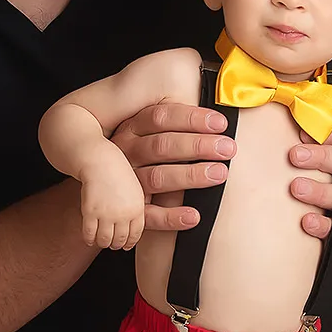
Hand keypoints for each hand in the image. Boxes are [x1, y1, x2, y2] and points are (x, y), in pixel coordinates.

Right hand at [80, 157, 146, 249]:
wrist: (100, 161)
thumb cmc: (116, 173)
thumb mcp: (135, 190)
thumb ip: (137, 208)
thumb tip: (135, 227)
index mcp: (137, 208)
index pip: (135, 235)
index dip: (128, 243)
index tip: (124, 246)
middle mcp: (123, 214)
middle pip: (119, 239)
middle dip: (115, 245)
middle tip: (111, 244)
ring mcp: (106, 214)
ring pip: (104, 240)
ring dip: (102, 243)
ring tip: (100, 241)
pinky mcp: (90, 212)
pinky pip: (89, 234)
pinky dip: (89, 239)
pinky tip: (89, 238)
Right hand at [111, 102, 233, 232]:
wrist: (103, 191)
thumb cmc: (139, 156)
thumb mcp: (147, 133)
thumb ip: (174, 124)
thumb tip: (216, 113)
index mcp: (132, 128)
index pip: (160, 117)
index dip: (192, 119)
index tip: (220, 123)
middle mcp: (126, 153)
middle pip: (162, 146)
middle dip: (198, 146)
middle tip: (228, 148)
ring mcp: (125, 182)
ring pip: (157, 177)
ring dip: (190, 176)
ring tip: (220, 174)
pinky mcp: (129, 210)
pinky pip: (149, 215)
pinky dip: (171, 217)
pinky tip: (194, 216)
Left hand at [287, 139, 331, 245]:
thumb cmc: (327, 190)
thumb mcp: (324, 166)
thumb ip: (312, 146)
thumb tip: (286, 115)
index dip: (328, 134)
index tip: (304, 132)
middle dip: (319, 157)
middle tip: (294, 155)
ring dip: (317, 191)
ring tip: (296, 187)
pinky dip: (320, 224)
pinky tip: (306, 221)